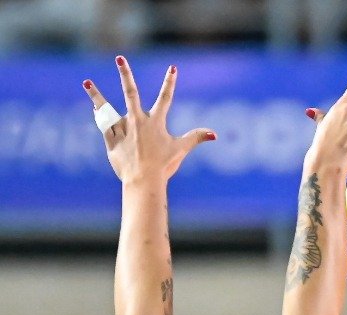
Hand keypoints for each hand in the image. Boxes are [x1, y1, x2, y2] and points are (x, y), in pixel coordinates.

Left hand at [82, 56, 215, 183]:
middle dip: (126, 74)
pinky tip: (94, 107)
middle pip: (130, 93)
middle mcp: (137, 121)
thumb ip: (196, 138)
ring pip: (107, 108)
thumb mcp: (181, 150)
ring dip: (96, 95)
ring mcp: (122, 129)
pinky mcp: (111, 140)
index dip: (170, 83)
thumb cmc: (163, 165)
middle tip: (120, 58)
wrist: (144, 180)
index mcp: (155, 122)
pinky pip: (104, 125)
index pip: (165, 98)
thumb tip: (215, 134)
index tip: (173, 68)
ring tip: (87, 82)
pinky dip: (99, 116)